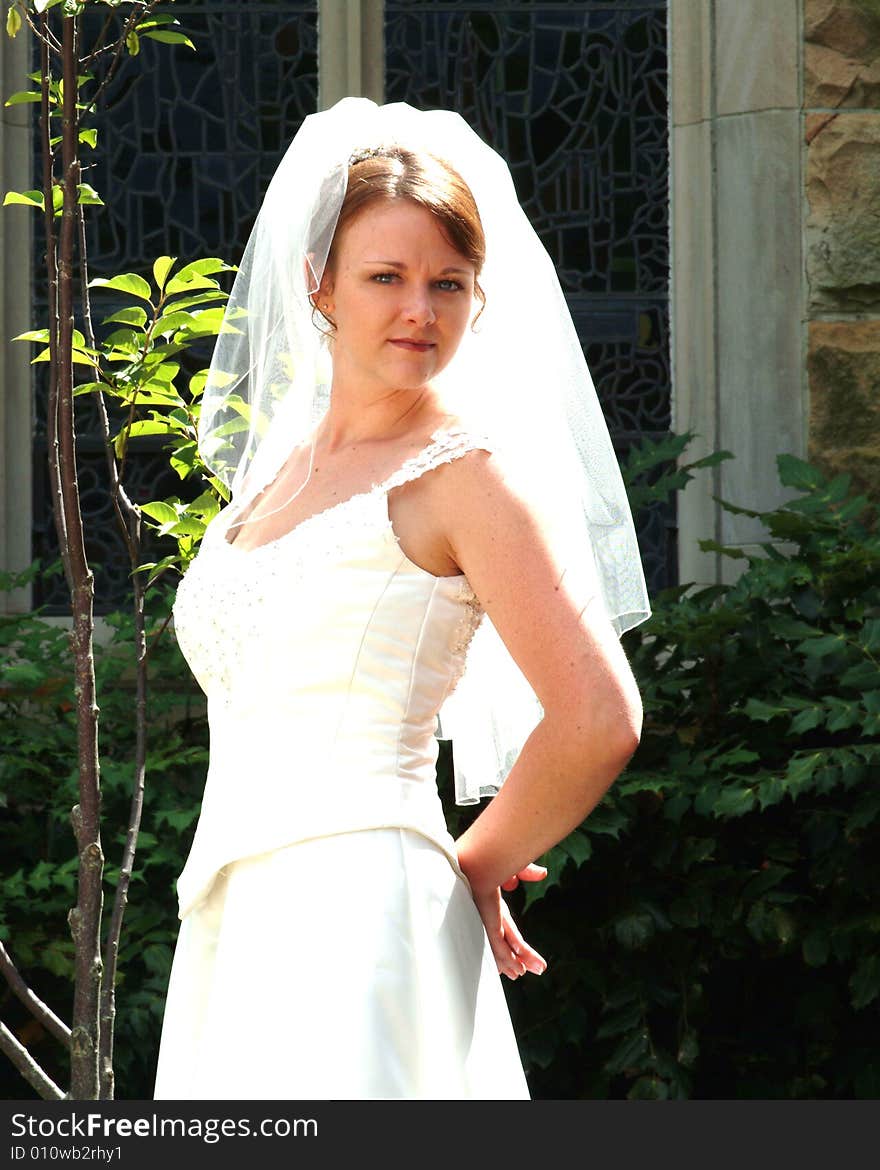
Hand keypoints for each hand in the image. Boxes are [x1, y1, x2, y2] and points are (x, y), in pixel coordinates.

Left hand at [469, 864, 548, 980]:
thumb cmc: (492, 858)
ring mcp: (489, 922)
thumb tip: (543, 873)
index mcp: (494, 904)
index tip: (521, 953)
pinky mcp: (490, 925)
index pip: (508, 928)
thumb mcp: (513, 867)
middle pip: (506, 942)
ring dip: (511, 963)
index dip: (516, 942)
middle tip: (521, 972)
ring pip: (502, 949)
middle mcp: (490, 916)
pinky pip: (500, 947)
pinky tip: (514, 970)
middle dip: (516, 957)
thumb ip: (527, 872)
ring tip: (519, 974)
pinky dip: (507, 959)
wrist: (478, 859)